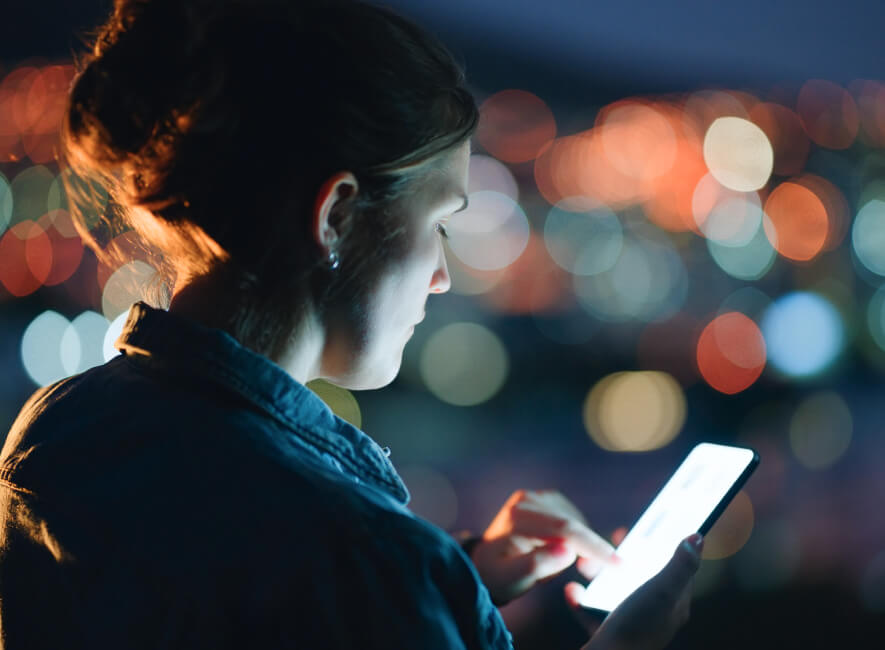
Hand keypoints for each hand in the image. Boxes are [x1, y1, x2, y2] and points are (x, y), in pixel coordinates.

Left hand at [468, 489, 615, 604]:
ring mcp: (535, 496)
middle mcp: (526, 500)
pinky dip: (575, 536)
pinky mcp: (544, 499)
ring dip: (580, 544)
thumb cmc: (499, 576)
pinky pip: (572, 518)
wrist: (486, 563)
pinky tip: (560, 550)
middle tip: (590, 574)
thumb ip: (537, 565)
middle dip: (591, 550)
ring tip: (558, 566)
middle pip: (574, 523)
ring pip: (576, 521)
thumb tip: (567, 551)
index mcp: (517, 518)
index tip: (620, 564)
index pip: (565, 529)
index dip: (595, 546)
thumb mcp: (513, 579)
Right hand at [567, 534, 702, 649]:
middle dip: (628, 558)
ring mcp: (630, 627)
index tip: (652, 526)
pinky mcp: (607, 636)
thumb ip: (681, 565)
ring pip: (616, 593)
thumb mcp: (662, 591)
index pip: (676, 571)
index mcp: (672, 607)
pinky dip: (581, 600)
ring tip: (587, 562)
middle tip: (615, 539)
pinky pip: (592, 613)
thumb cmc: (636, 628)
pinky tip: (572, 590)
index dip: (667, 546)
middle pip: (643, 579)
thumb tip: (698, 537)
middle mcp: (654, 618)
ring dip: (601, 575)